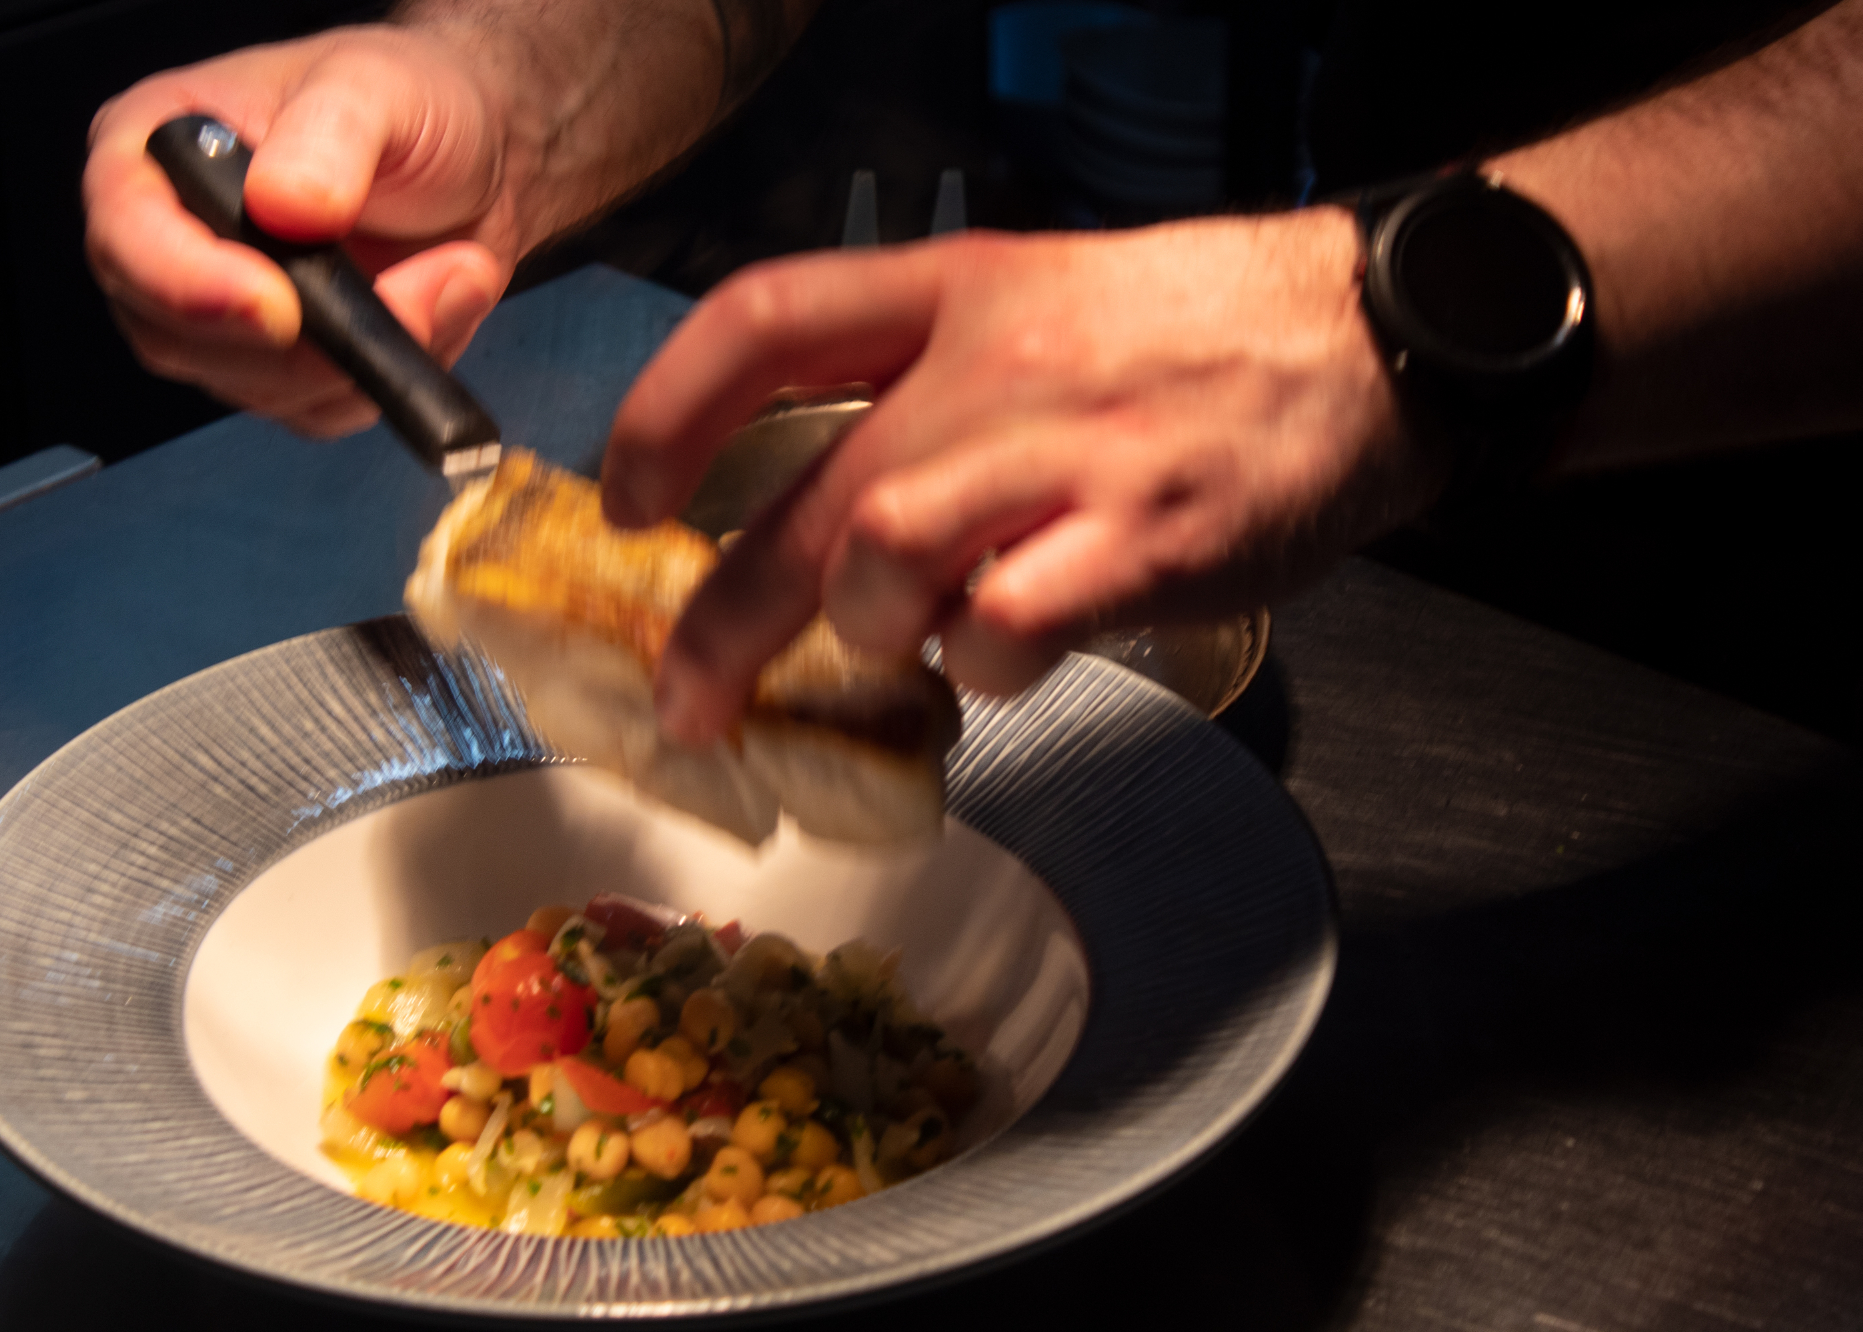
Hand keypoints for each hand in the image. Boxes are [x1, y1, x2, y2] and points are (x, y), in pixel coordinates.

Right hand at [83, 25, 518, 436]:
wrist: (474, 161)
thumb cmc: (407, 104)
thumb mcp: (377, 87)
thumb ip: (329, 136)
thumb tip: (283, 205)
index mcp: (157, 149)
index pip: (124, 233)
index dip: (187, 284)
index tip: (277, 306)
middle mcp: (171, 242)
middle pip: (178, 337)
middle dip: (304, 339)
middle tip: (416, 289)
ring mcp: (223, 317)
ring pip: (259, 387)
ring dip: (367, 354)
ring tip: (452, 272)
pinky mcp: (285, 369)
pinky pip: (321, 410)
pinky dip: (391, 376)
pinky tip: (440, 306)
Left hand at [600, 208, 1443, 743]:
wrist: (1368, 338)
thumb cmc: (1195, 336)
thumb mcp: (1038, 301)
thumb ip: (921, 383)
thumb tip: (813, 517)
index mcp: (957, 289)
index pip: (764, 319)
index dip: (665, 414)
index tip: (625, 498)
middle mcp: (995, 366)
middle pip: (809, 501)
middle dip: (723, 623)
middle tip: (691, 698)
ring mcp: (1066, 455)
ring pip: (885, 562)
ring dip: (876, 631)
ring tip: (918, 640)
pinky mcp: (1138, 542)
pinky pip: (1005, 631)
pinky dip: (987, 665)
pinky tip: (1015, 649)